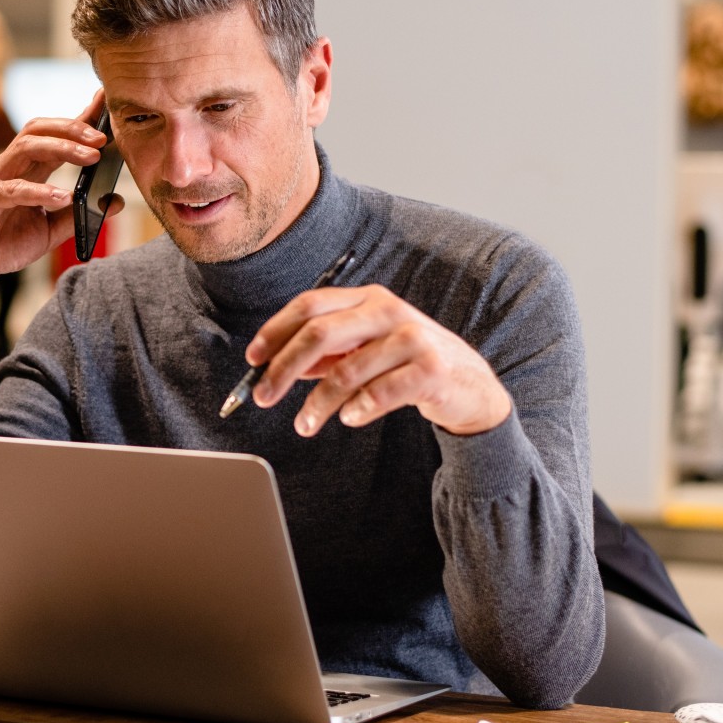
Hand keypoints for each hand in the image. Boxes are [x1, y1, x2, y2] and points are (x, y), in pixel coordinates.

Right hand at [0, 93, 124, 301]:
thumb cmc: (0, 246)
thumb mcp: (48, 232)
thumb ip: (79, 215)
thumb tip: (115, 201)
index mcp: (25, 170)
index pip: (53, 135)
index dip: (79, 117)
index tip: (104, 103)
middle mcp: (8, 168)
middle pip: (38, 130)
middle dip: (72, 128)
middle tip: (103, 139)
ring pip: (25, 147)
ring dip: (62, 148)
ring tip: (91, 158)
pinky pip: (10, 190)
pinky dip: (37, 191)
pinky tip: (60, 197)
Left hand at [245, 284, 510, 436]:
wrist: (470, 386)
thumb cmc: (408, 365)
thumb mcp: (365, 351)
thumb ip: (327, 354)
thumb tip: (281, 365)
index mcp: (368, 298)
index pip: (310, 305)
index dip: (275, 331)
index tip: (252, 359)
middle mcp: (388, 310)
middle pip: (319, 333)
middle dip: (283, 368)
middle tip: (262, 396)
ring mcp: (413, 338)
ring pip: (345, 371)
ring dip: (317, 404)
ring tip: (304, 425)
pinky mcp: (431, 370)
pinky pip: (378, 393)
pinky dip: (356, 410)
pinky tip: (348, 419)